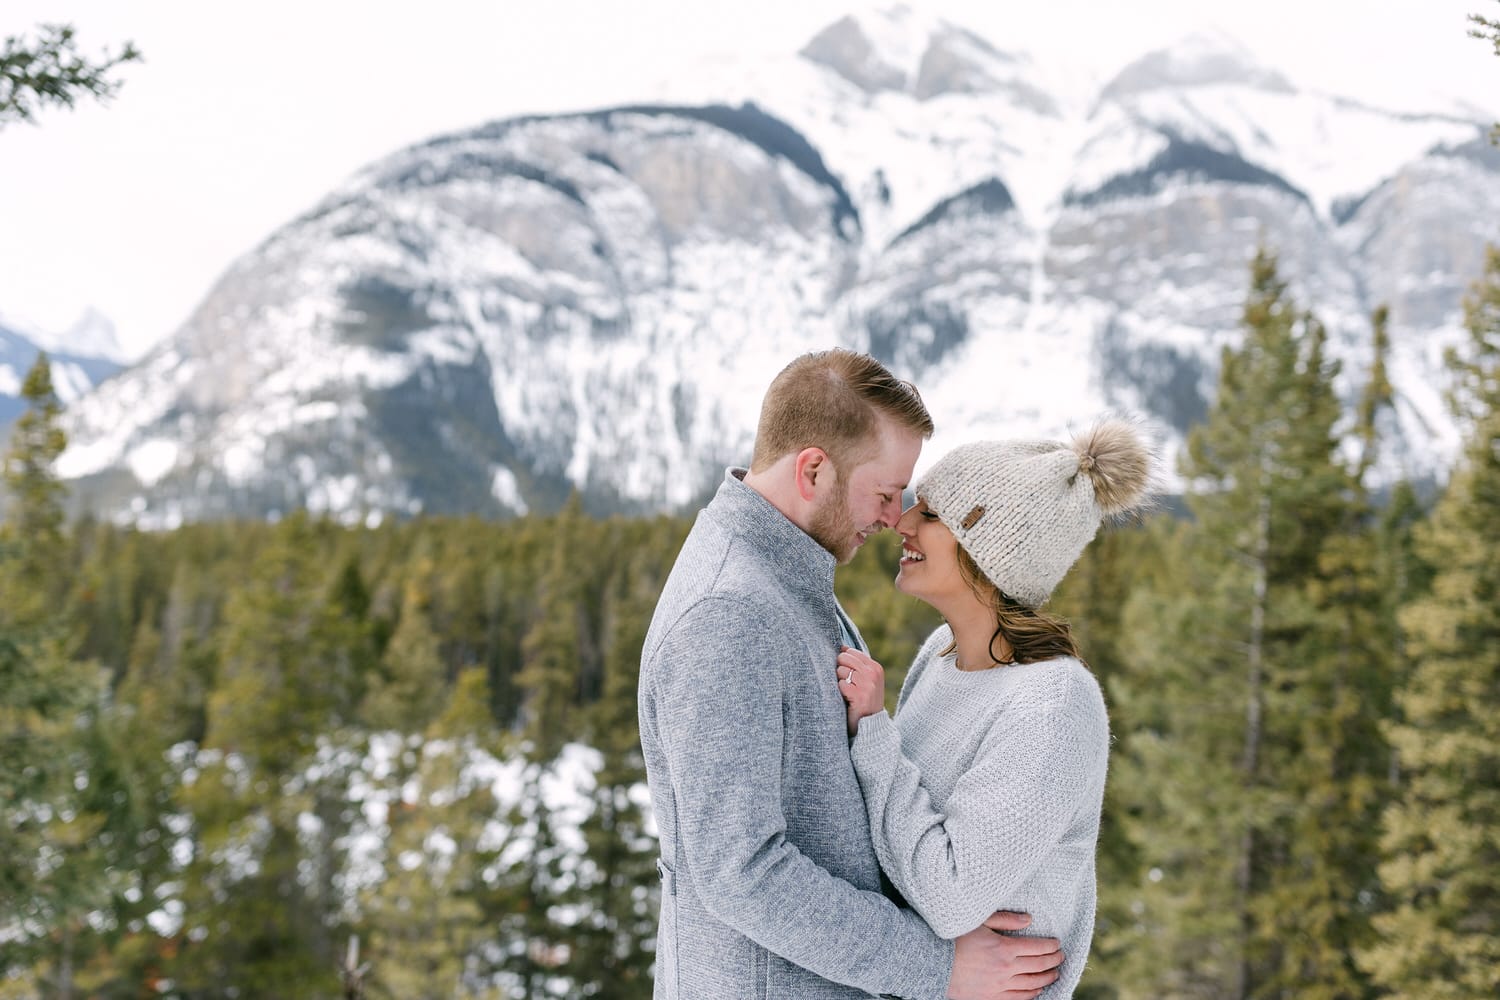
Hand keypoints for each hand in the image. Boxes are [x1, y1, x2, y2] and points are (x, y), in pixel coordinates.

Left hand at [836, 646, 884, 735]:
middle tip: (848, 685)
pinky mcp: (859, 695)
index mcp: (875, 667)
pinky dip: (841, 692)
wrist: (871, 725)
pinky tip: (848, 699)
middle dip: (840, 670)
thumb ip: (858, 664)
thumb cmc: (864, 700)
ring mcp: (867, 684)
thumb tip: (841, 647)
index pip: (850, 652)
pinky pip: (840, 685)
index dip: (844, 662)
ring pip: (841, 671)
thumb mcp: (867, 679)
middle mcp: (873, 673)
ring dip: (840, 682)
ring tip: (849, 693)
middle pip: (844, 658)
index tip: (849, 676)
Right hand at [947, 911, 1061, 999]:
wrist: (933, 963)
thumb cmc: (954, 939)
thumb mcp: (979, 921)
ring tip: (1055, 973)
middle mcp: (1006, 969)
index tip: (1057, 944)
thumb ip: (1006, 919)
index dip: (1050, 946)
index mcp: (1004, 948)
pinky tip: (1037, 990)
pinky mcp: (991, 998)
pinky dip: (1032, 994)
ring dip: (1047, 978)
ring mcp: (999, 986)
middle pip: (1038, 966)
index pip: (1037, 947)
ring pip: (1032, 984)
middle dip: (1053, 960)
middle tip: (1060, 957)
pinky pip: (1018, 998)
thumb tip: (1029, 919)